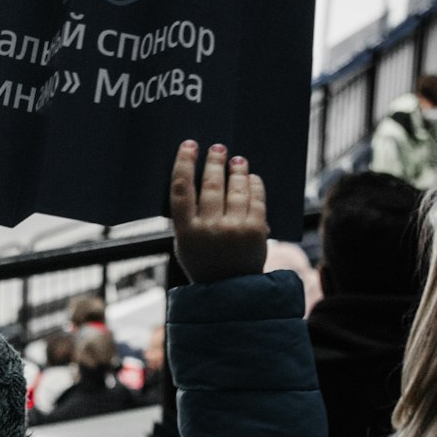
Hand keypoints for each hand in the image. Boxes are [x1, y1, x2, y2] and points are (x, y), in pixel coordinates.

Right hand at [169, 141, 267, 283]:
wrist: (231, 291)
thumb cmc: (204, 262)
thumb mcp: (185, 244)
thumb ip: (188, 217)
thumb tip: (197, 177)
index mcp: (186, 232)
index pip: (181, 190)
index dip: (184, 164)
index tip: (189, 146)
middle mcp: (209, 229)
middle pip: (211, 185)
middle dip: (215, 162)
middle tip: (218, 148)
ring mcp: (234, 230)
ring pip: (235, 189)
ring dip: (236, 170)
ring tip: (237, 160)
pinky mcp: (256, 231)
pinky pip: (255, 199)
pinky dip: (254, 185)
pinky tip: (251, 177)